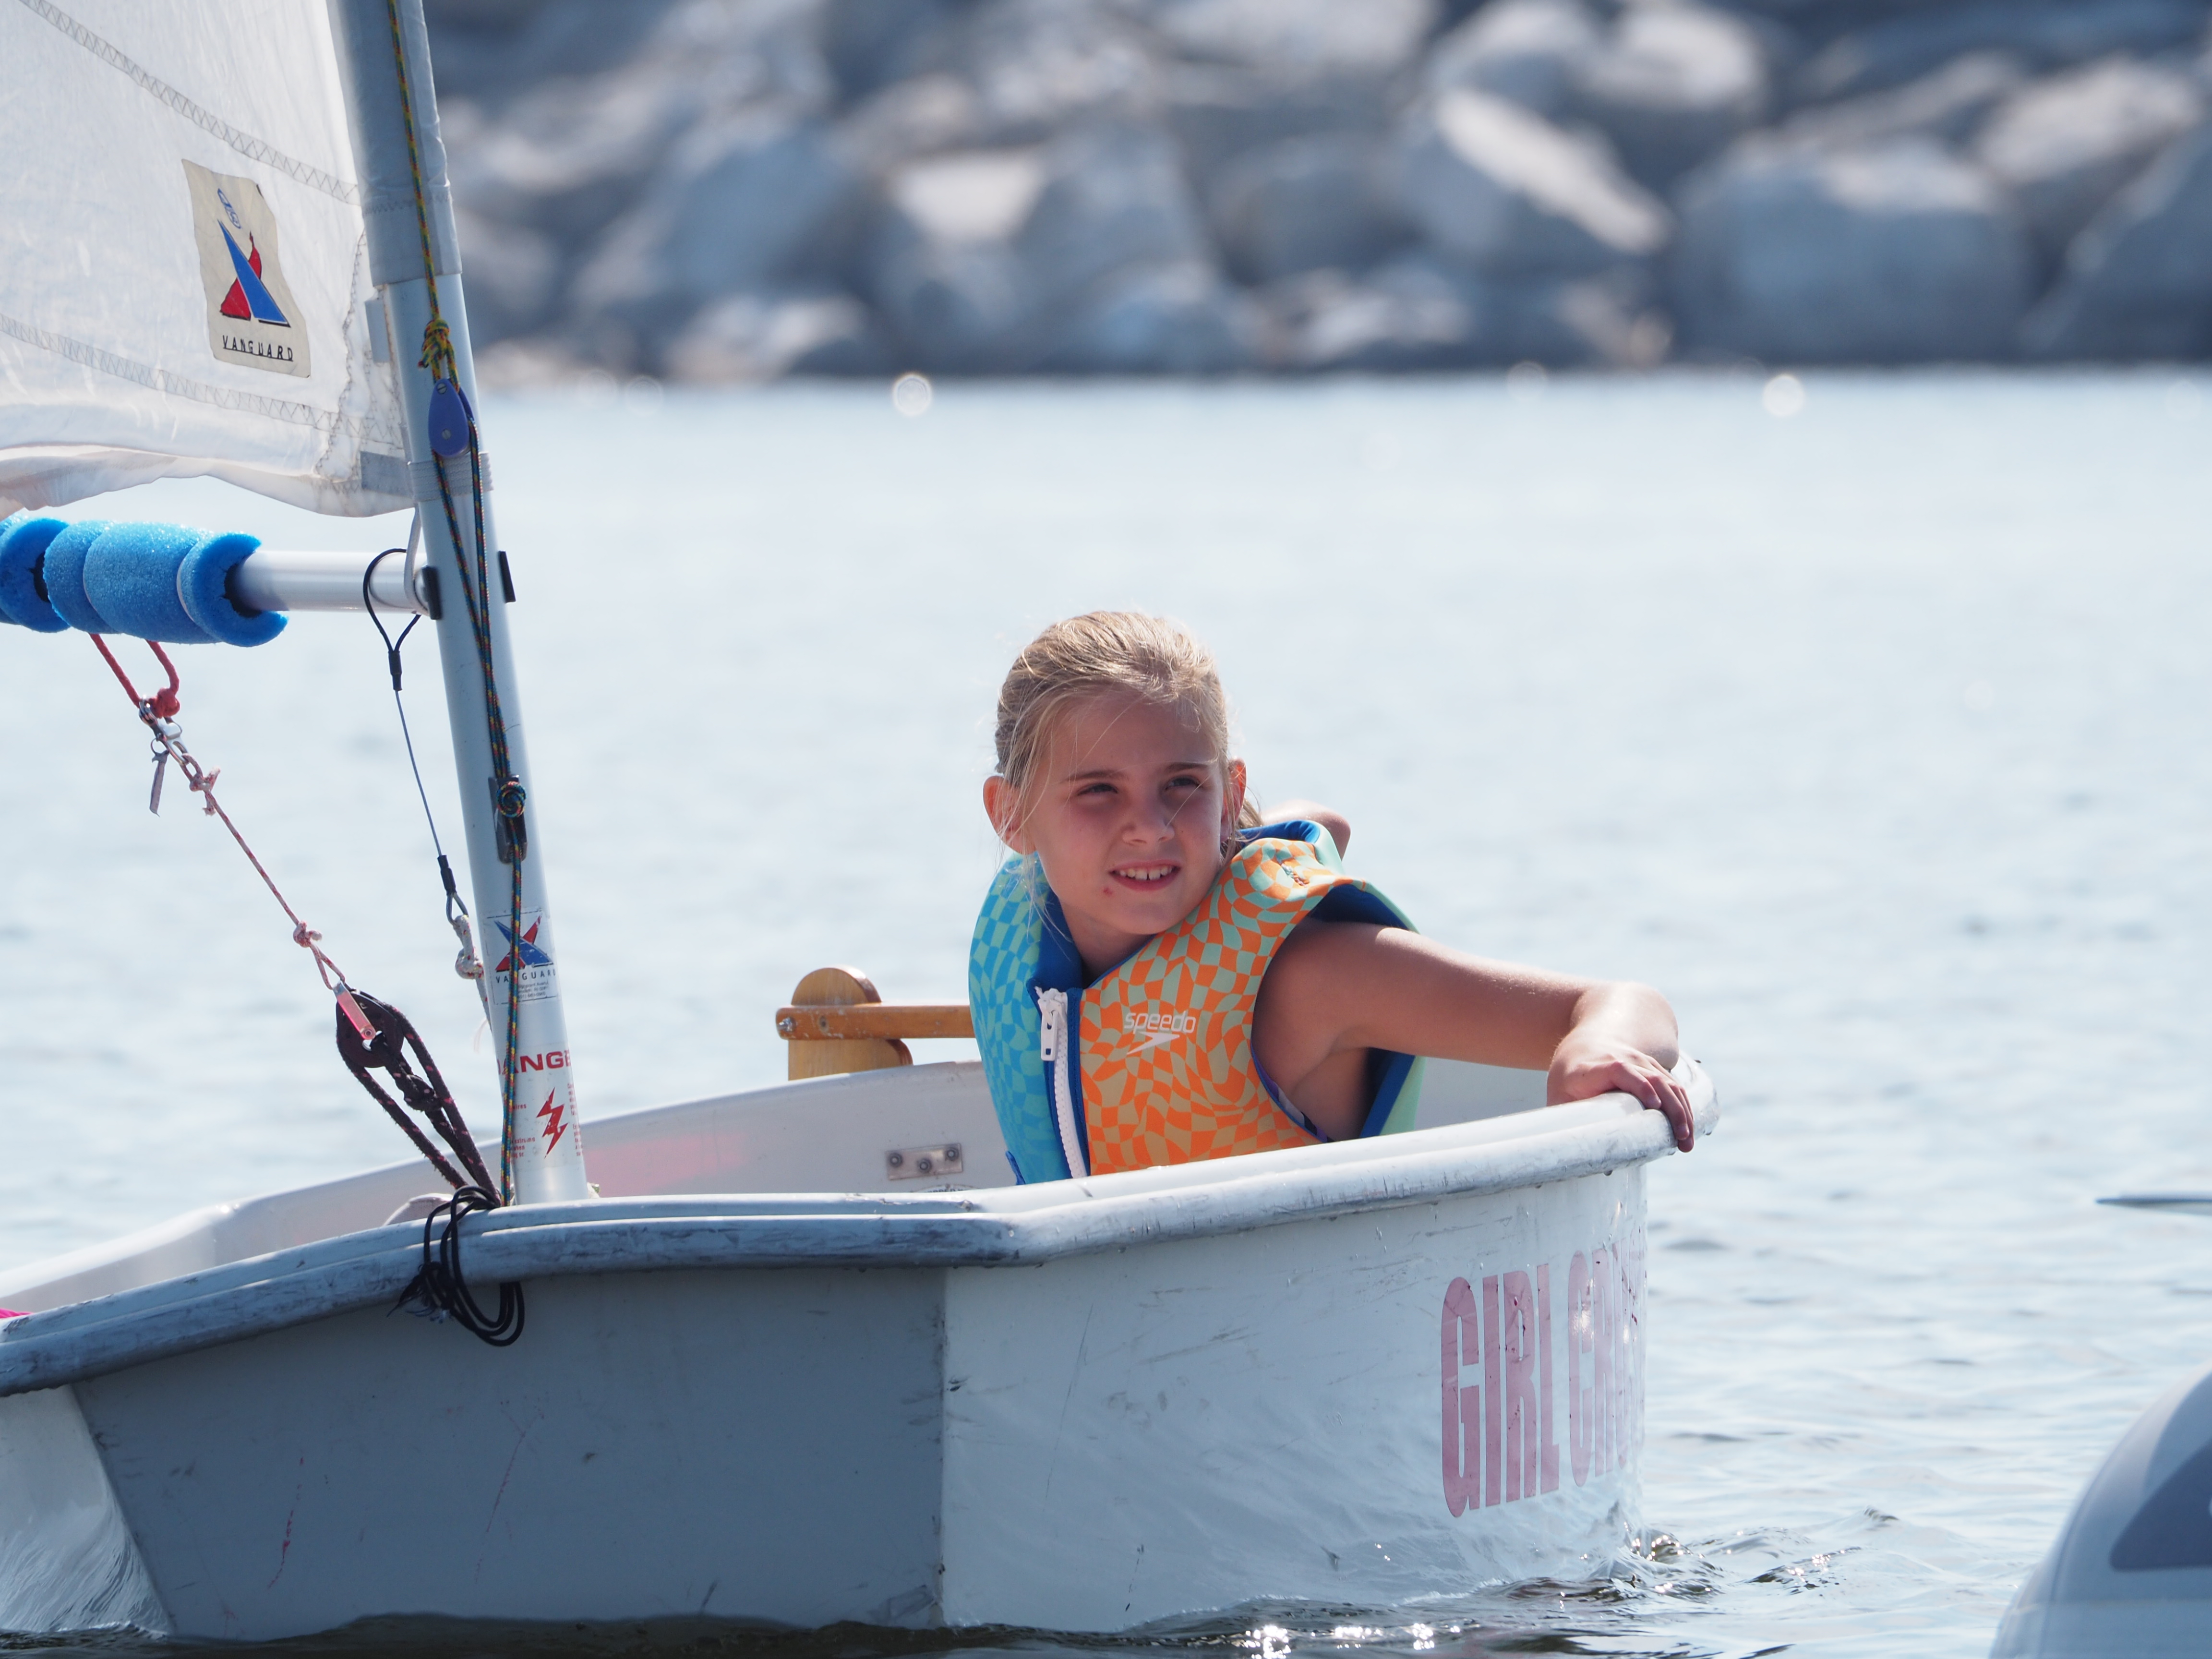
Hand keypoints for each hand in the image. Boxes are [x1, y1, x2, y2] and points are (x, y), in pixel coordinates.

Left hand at [1548, 1035, 1695, 1152]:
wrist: (1583, 1046)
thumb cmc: (1568, 1078)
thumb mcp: (1558, 1097)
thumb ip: (1563, 1123)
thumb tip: (1569, 1159)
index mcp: (1594, 1068)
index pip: (1621, 1070)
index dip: (1639, 1085)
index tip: (1653, 1105)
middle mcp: (1623, 1059)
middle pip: (1653, 1079)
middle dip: (1671, 1109)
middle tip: (1680, 1139)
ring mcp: (1640, 1061)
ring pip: (1668, 1083)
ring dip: (1682, 1111)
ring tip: (1686, 1142)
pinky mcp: (1652, 1068)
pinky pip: (1673, 1085)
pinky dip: (1683, 1106)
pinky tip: (1687, 1128)